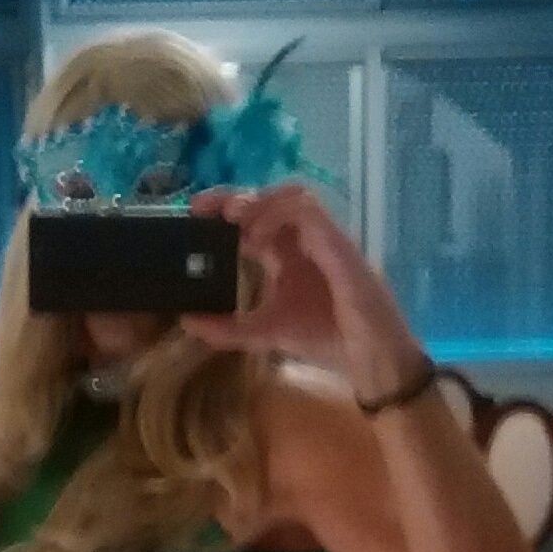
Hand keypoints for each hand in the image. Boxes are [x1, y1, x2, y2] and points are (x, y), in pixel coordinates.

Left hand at [181, 184, 425, 395]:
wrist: (367, 357)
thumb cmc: (324, 339)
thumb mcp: (263, 333)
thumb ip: (226, 328)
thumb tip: (185, 321)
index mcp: (286, 255)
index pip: (253, 218)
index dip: (224, 210)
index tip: (194, 213)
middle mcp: (303, 240)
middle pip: (268, 197)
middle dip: (233, 194)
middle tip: (202, 204)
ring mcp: (322, 238)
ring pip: (291, 194)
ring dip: (258, 199)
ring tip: (232, 218)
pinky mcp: (338, 244)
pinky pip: (310, 211)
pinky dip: (280, 215)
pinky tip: (257, 236)